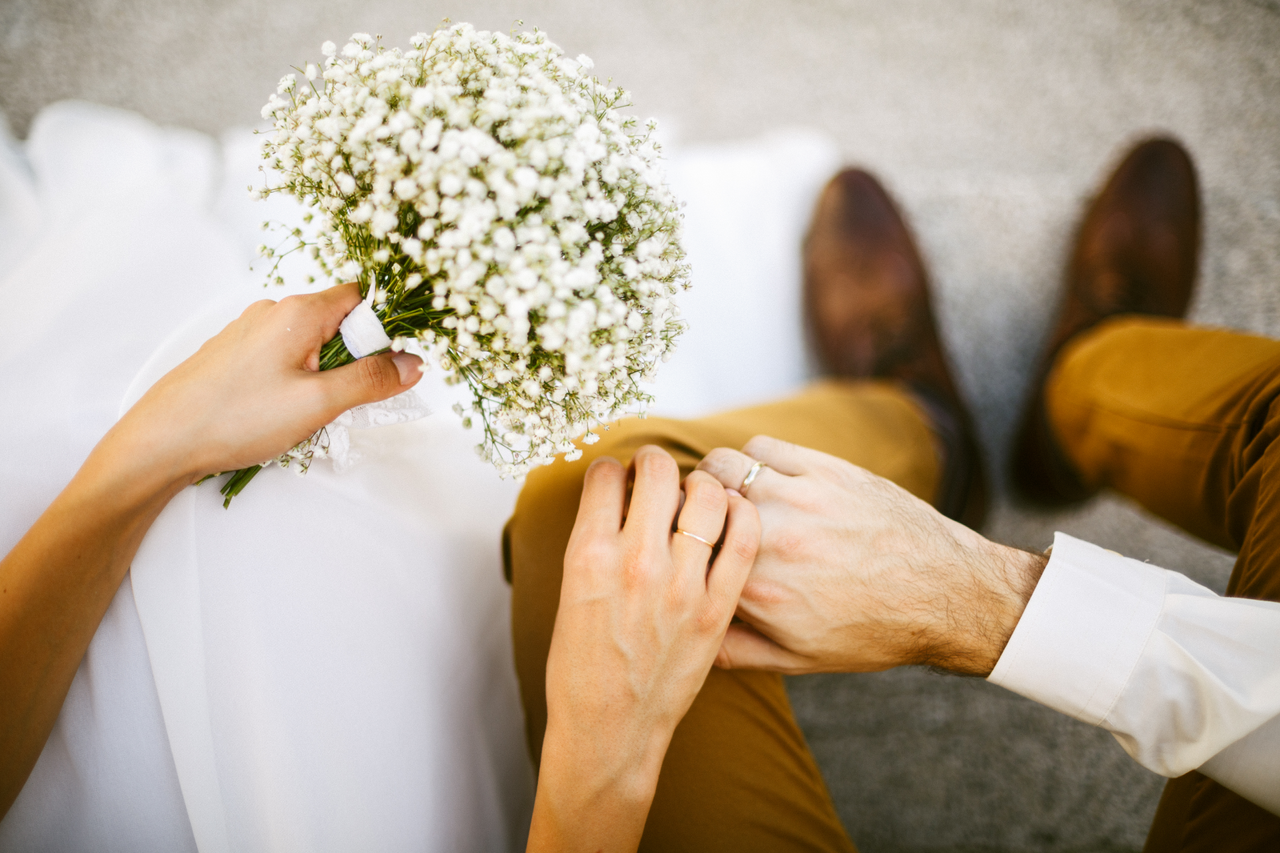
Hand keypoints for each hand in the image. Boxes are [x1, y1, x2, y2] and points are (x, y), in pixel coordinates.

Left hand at [101, 282, 422, 491]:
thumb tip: (413, 363)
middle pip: (337, 322)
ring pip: (311, 344)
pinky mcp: (234, 355)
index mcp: (298, 312)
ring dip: (324, 376)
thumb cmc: (237, 418)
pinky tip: (281, 415)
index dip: (383, 329)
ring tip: (309, 415)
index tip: (388, 365)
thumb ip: (371, 381)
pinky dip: (297, 382)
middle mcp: (274, 312)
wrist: (161, 441)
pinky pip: (284, 358)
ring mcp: (250, 332)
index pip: (361, 298)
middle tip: (347, 402)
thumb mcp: (318, 404)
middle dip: (354, 360)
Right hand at [528, 446, 759, 851]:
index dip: (613, 469)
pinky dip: (741, 513)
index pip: (605, 475)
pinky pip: (744, 538)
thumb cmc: (581, 667)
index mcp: (588, 556)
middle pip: (658, 471)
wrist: (610, 732)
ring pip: (707, 494)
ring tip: (695, 495)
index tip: (619, 478)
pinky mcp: (717, 609)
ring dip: (700, 482)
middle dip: (656, 462)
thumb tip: (616, 498)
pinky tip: (732, 515)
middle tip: (657, 474)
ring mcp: (681, 585)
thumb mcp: (569, 594)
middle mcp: (635, 562)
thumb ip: (593, 542)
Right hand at [697, 436, 1046, 676]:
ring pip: (720, 466)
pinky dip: (753, 461)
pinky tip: (766, 480)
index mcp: (757, 591)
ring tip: (726, 496)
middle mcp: (771, 539)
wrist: (947, 594)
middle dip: (682, 508)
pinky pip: (762, 448)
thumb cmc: (873, 632)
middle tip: (690, 518)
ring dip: (713, 479)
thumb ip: (734, 650)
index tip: (664, 546)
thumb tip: (686, 636)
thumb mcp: (799, 660)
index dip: (665, 545)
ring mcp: (798, 498)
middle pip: (689, 502)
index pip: (680, 552)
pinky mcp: (825, 470)